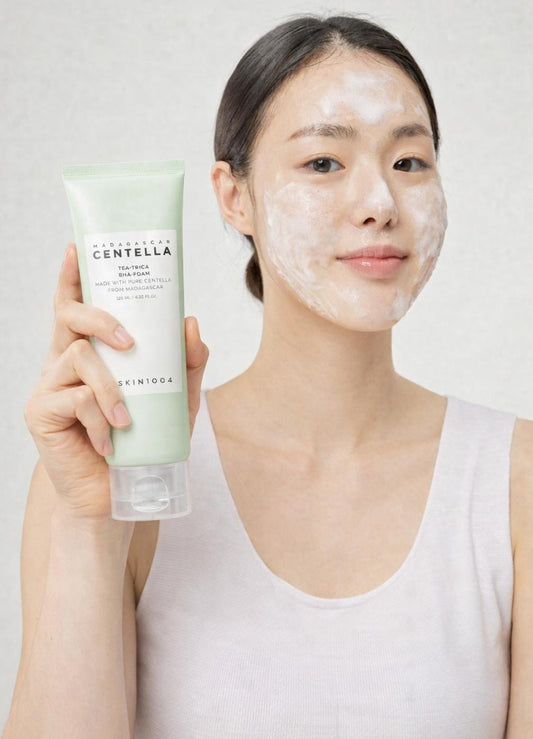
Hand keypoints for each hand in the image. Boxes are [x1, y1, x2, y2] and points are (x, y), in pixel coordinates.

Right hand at [24, 243, 208, 521]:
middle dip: (101, 318)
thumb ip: (186, 364)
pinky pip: (74, 400)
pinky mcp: (41, 413)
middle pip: (69, 317)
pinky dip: (98, 420)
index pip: (76, 307)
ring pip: (78, 358)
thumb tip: (190, 322)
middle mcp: (63, 363)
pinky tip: (109, 443)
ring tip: (125, 419)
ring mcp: (49, 387)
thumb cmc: (141, 442)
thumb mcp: (175, 400)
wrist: (116, 494)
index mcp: (90, 353)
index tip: (76, 248)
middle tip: (129, 342)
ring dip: (110, 387)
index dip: (72, 277)